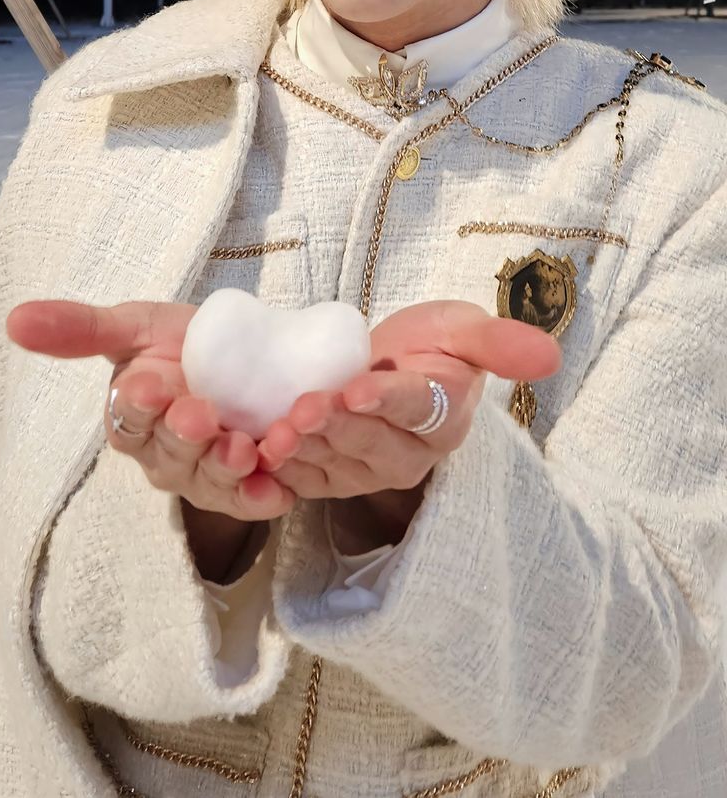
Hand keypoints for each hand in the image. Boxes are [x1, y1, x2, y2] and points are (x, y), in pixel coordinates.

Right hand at [5, 299, 296, 521]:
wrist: (257, 355)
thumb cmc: (187, 343)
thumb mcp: (138, 326)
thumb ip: (82, 328)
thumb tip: (15, 318)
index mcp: (133, 418)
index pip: (127, 420)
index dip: (139, 406)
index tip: (150, 385)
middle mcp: (165, 455)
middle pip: (170, 454)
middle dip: (185, 436)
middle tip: (201, 413)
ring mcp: (207, 476)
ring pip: (209, 481)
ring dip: (224, 469)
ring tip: (242, 447)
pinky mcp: (249, 488)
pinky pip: (252, 502)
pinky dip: (263, 497)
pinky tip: (276, 489)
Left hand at [254, 298, 561, 501]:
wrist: (391, 362)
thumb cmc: (432, 344)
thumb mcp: (464, 328)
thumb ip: (499, 341)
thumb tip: (551, 356)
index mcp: (444, 416)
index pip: (416, 409)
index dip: (386, 401)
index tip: (358, 388)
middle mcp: (409, 454)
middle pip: (371, 445)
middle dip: (336, 429)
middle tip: (303, 409)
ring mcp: (366, 470)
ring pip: (335, 466)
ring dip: (303, 452)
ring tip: (274, 432)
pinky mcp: (330, 477)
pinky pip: (306, 480)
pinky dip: (280, 470)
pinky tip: (256, 454)